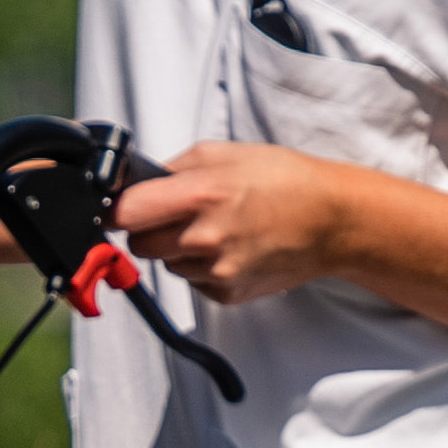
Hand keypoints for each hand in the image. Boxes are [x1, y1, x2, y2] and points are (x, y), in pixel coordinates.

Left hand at [109, 142, 349, 303]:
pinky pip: (192, 282)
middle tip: (173, 214)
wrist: (332, 221)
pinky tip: (230, 248)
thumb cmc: (282, 179)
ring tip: (214, 228)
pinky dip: (201, 268)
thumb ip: (173, 169)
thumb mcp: (223, 153)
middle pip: (138, 244)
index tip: (115, 206)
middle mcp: (205, 238)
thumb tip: (134, 183)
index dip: (115, 208)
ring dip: (177, 248)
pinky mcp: (228, 294)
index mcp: (200, 195)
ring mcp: (217, 271)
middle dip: (148, 228)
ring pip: (166, 264)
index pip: (124, 214)